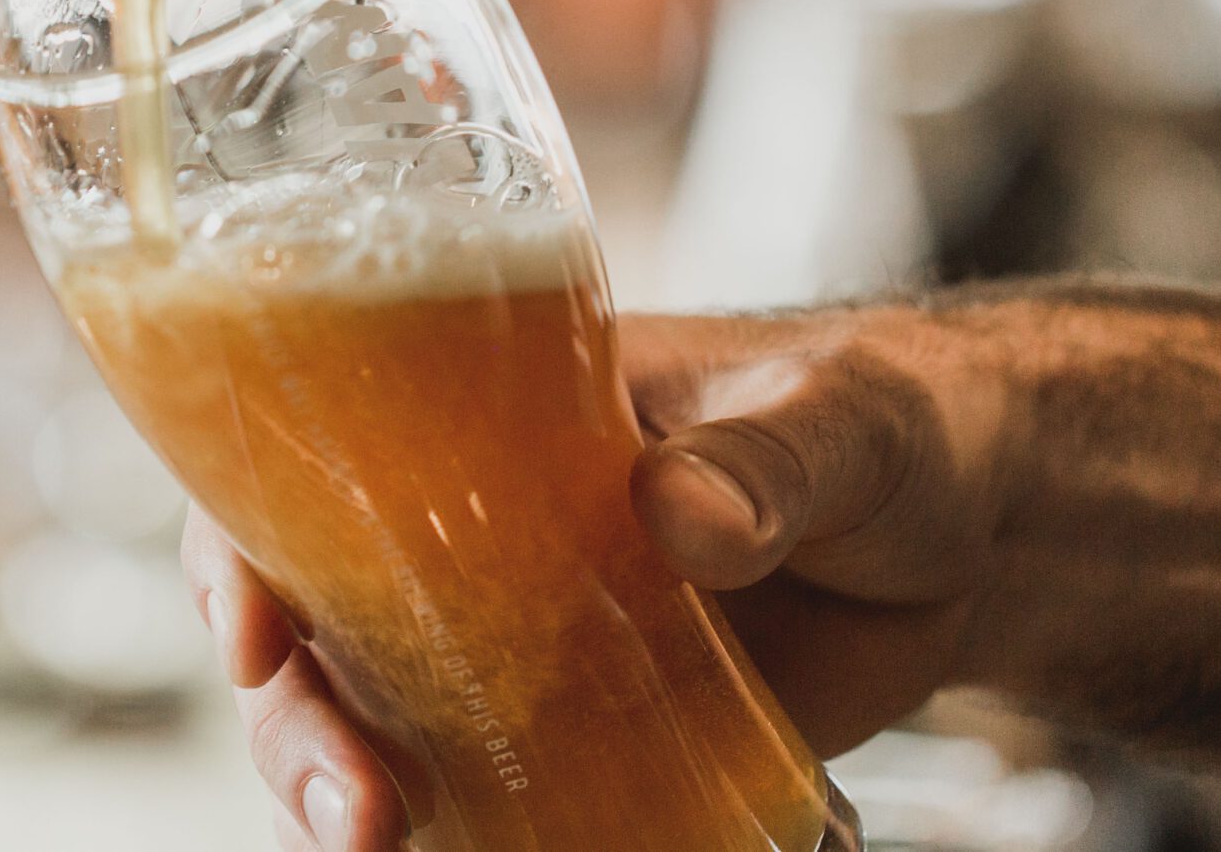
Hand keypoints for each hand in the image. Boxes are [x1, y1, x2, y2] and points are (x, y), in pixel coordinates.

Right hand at [181, 305, 1010, 851]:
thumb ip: (766, 459)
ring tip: (378, 845)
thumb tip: (676, 508)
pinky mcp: (584, 734)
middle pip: (316, 620)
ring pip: (371, 718)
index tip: (251, 624)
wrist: (975, 532)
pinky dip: (446, 837)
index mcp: (495, 412)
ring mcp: (520, 640)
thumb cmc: (889, 420)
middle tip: (355, 796)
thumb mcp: (839, 417)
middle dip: (297, 716)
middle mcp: (474, 527)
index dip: (245, 536)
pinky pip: (478, 792)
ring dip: (341, 788)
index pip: (315, 455)